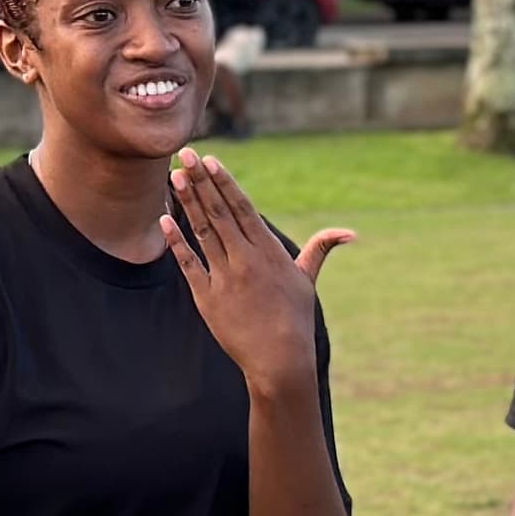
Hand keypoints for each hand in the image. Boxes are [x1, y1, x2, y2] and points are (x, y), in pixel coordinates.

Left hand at [163, 152, 351, 394]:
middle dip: (201, 182)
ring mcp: (225, 278)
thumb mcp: (308, 280)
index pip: (243, 207)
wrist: (279, 360)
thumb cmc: (296, 319)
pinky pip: (188, 264)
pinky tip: (165, 220)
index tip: (210, 161)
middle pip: (219, 212)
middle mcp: (246, 260)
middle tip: (184, 155)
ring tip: (175, 178)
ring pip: (202, 232)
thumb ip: (321, 249)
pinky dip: (176, 242)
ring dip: (186, 203)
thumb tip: (350, 233)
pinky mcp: (208, 298)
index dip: (225, 182)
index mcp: (268, 252)